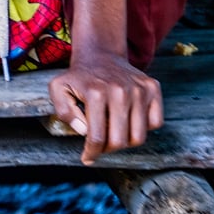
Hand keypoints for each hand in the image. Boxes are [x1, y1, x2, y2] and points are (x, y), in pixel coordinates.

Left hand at [48, 50, 162, 163]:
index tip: (88, 158)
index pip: (97, 137)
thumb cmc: (78, 77)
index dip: (92, 153)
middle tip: (100, 146)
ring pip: (139, 136)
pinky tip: (128, 120)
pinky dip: (143, 128)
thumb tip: (83, 130)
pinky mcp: (153, 88)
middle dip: (107, 149)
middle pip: (120, 141)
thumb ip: (63, 111)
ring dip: (125, 141)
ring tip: (112, 132)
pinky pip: (155, 123)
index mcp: (96, 93)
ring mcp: (139, 89)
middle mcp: (120, 91)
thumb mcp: (58, 88)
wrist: (100, 55)